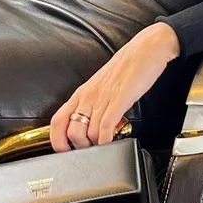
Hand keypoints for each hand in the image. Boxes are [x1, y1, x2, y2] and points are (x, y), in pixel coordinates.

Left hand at [50, 22, 181, 151]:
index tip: (66, 151)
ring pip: (88, 134)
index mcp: (81, 94)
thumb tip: (89, 124)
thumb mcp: (101, 86)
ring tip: (106, 146)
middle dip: (81, 148)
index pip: (57, 121)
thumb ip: (93, 104)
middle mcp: (88, 97)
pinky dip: (107, 142)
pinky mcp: (118, 101)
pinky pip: (105, 128)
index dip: (57, 141)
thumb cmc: (126, 69)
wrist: (145, 50)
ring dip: (96, 147)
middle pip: (72, 133)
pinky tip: (113, 143)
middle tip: (93, 150)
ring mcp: (102, 99)